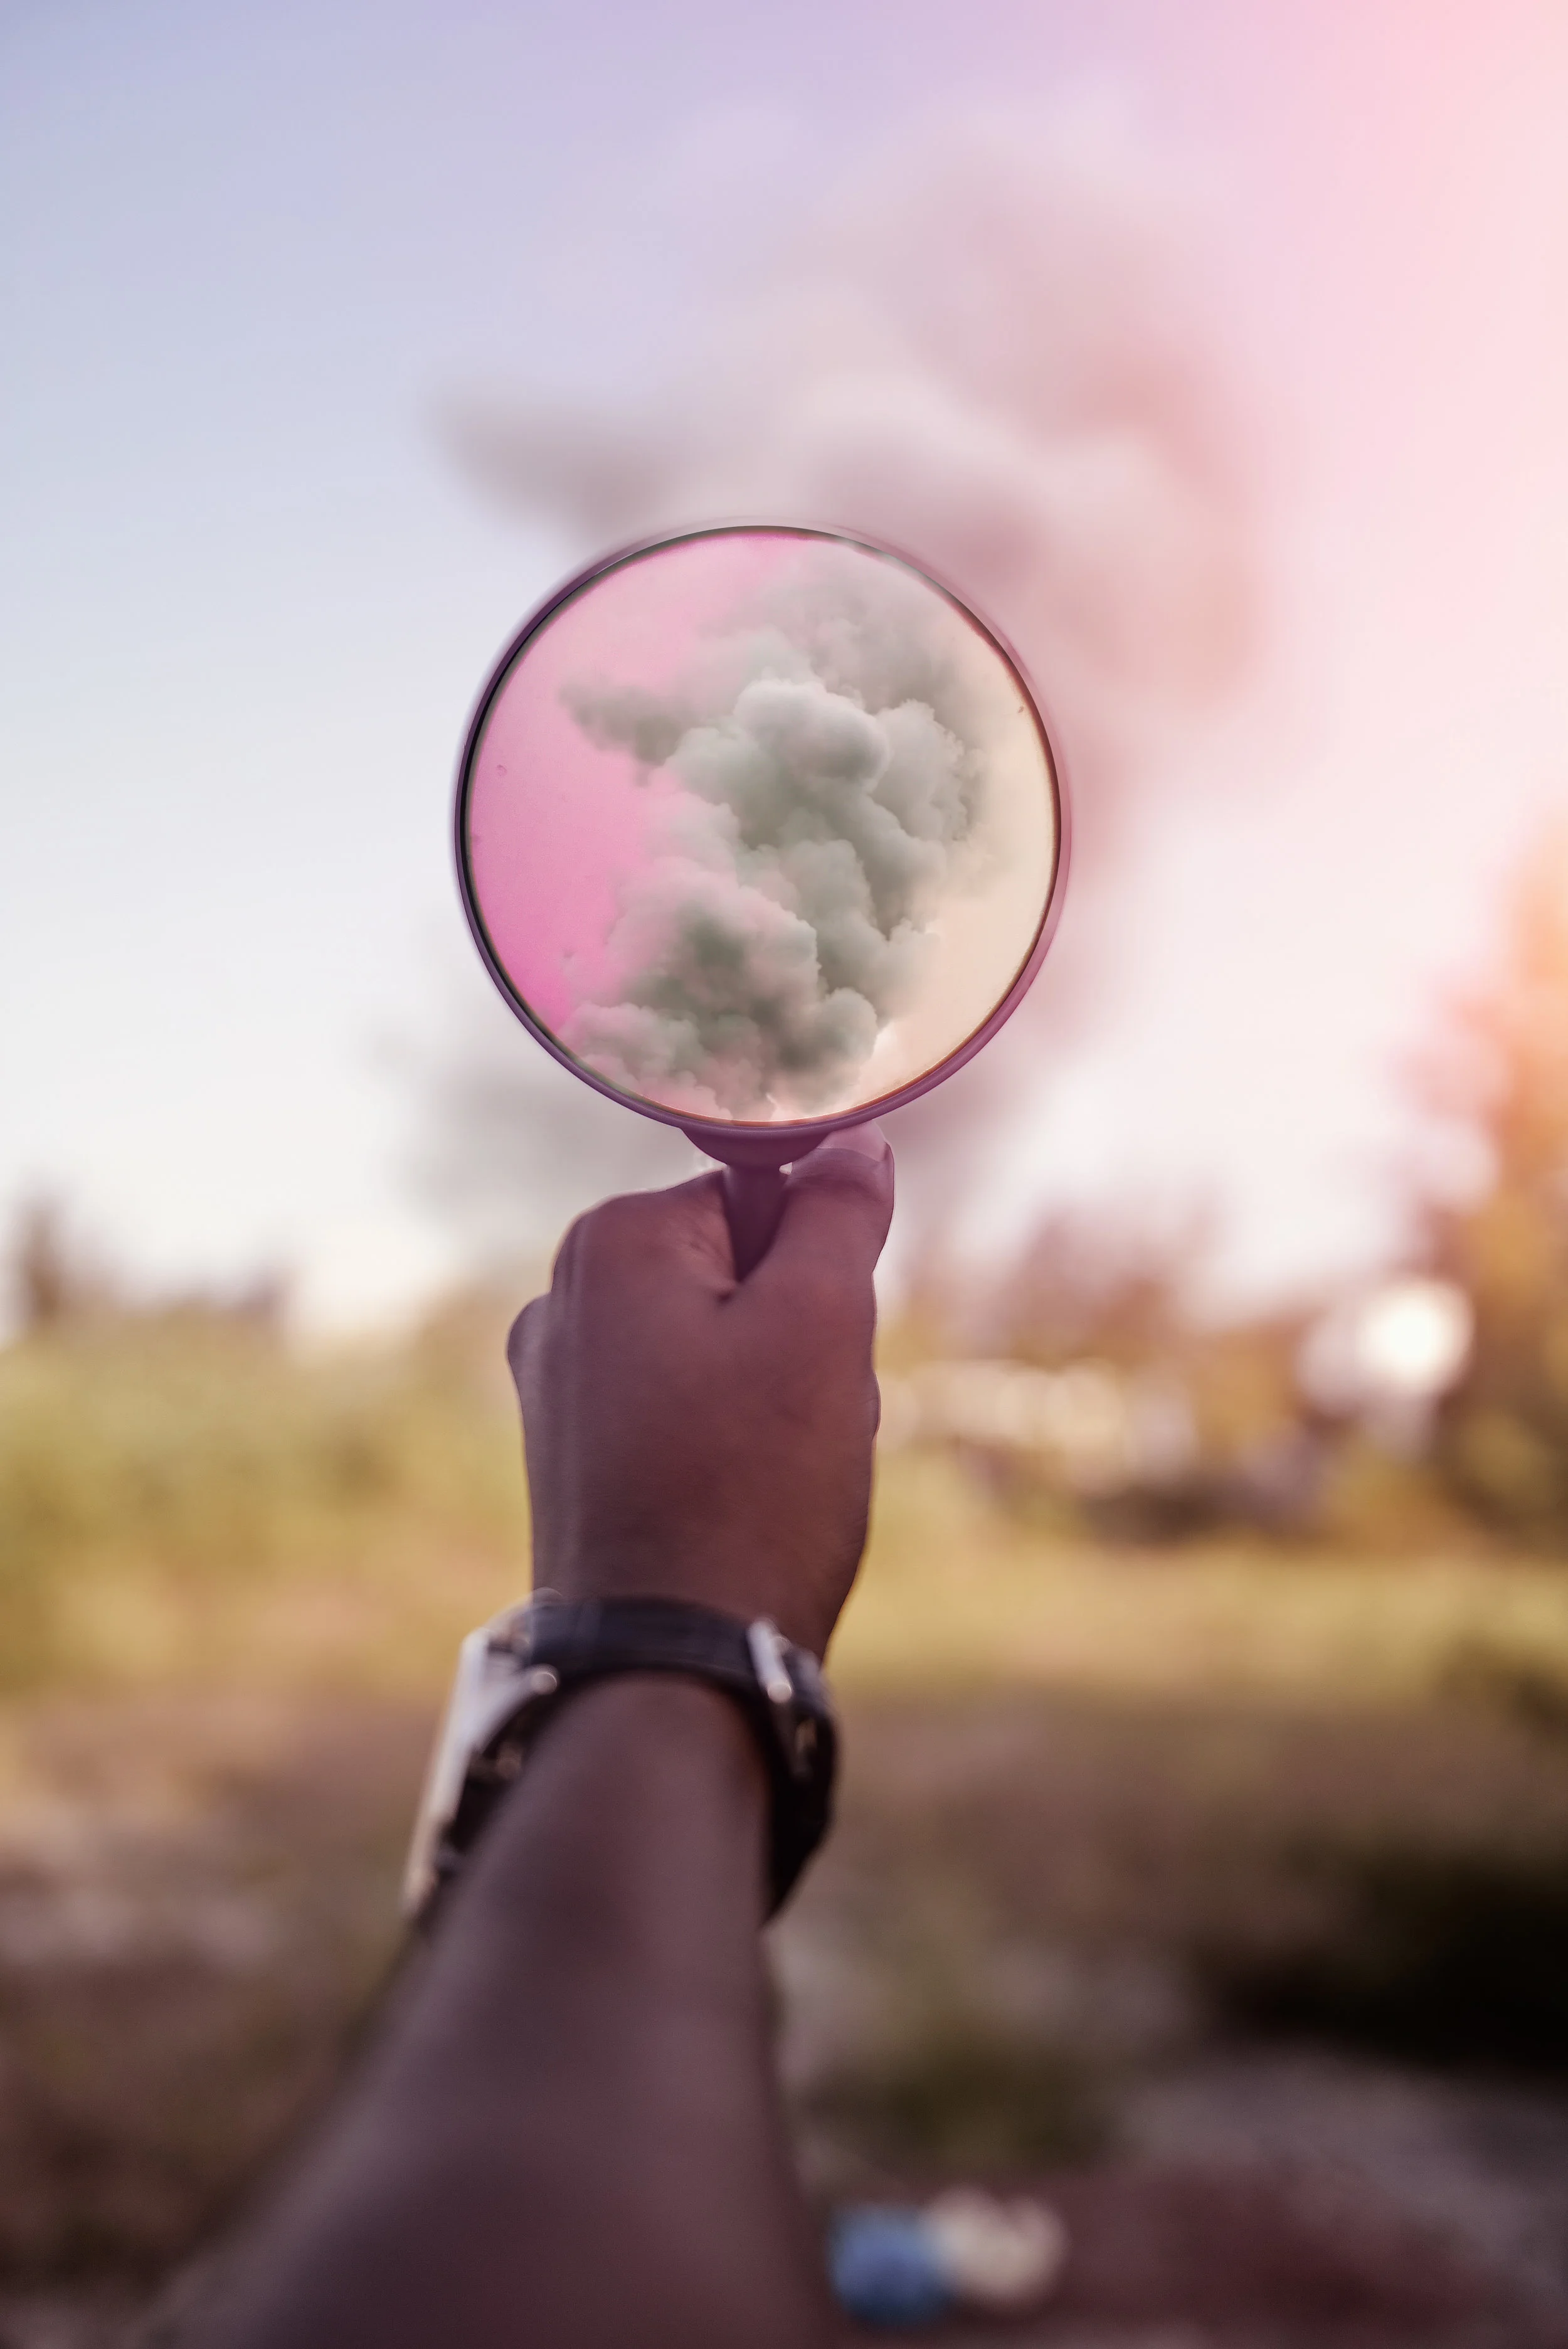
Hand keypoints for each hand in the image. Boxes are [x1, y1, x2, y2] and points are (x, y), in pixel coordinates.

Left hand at [507, 1125, 893, 1657]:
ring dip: (778, 1398)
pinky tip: (743, 1508)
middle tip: (807, 1420)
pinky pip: (685, 1414)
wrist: (673, 1666)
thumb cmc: (751, 1489)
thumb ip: (837, 1214)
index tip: (823, 1345)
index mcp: (612, 1243)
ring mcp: (558, 1384)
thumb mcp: (822, 1325)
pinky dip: (733, 1447)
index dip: (817, 1269)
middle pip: (738, 1274)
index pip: (760, 1198)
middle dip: (799, 1338)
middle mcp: (563, 1299)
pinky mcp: (572, 1459)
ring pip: (721, 1349)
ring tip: (778, 1476)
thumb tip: (850, 1140)